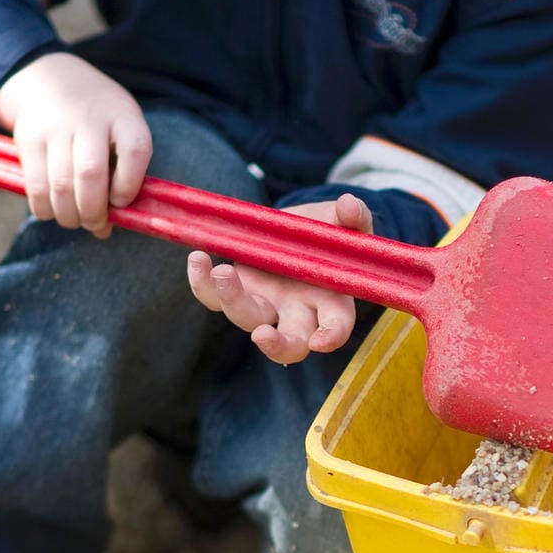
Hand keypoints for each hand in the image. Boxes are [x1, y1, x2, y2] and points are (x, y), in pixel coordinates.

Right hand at [0, 51, 149, 236]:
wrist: (51, 80)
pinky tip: (53, 211)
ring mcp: (55, 126)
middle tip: (95, 225)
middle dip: (93, 212)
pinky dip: (44, 208)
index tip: (121, 201)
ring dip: (69, 216)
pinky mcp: (28, 138)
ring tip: (75, 221)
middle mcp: (89, 118)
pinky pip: (35, 186)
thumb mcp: (121, 128)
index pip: (135, 151)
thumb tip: (107, 227)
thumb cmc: (99, 119)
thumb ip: (123, 171)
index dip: (129, 185)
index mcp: (123, 115)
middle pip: (91, 174)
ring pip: (60, 185)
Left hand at [186, 193, 372, 364]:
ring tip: (224, 271)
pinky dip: (202, 283)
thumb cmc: (329, 234)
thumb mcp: (344, 223)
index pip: (335, 327)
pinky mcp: (236, 289)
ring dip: (233, 300)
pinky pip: (212, 297)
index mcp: (331, 301)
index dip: (331, 337)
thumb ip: (353, 217)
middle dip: (277, 346)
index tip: (321, 341)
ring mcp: (264, 303)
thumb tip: (350, 206)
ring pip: (247, 319)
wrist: (298, 229)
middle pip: (290, 344)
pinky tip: (198, 259)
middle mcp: (296, 311)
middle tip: (262, 336)